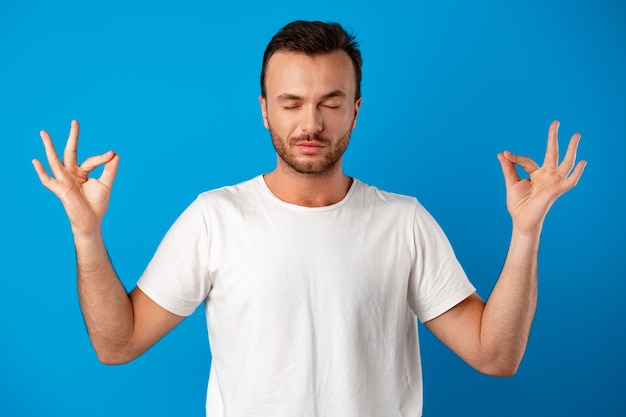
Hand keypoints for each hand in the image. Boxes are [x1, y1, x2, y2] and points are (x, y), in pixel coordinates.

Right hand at [32, 120, 119, 235]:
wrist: (92, 221)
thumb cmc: (97, 204)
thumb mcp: (106, 184)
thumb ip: (110, 170)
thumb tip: (115, 154)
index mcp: (82, 172)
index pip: (91, 160)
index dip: (103, 157)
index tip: (112, 154)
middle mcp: (71, 173)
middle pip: (70, 151)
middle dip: (73, 137)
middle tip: (75, 121)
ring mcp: (64, 180)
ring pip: (55, 160)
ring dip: (49, 147)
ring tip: (43, 133)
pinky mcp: (60, 190)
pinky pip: (48, 180)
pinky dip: (41, 171)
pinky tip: (36, 161)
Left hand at [497, 120, 585, 234]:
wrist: (521, 220)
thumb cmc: (518, 204)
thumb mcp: (511, 183)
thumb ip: (509, 168)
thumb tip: (502, 153)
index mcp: (536, 173)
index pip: (527, 160)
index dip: (516, 157)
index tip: (505, 154)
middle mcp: (547, 175)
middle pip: (553, 153)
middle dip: (554, 138)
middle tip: (556, 122)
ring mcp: (553, 181)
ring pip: (565, 162)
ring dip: (571, 149)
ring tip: (576, 135)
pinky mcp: (556, 190)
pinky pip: (570, 181)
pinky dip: (577, 173)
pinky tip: (582, 162)